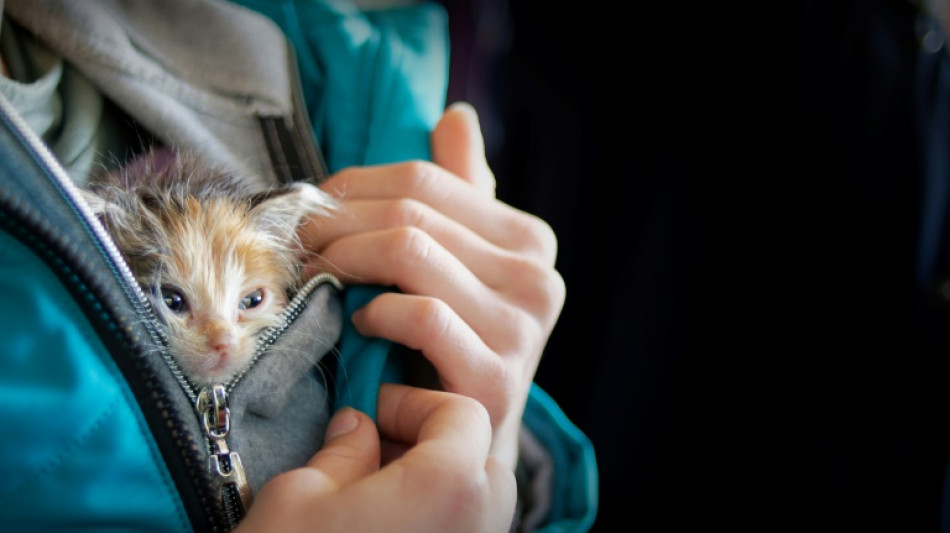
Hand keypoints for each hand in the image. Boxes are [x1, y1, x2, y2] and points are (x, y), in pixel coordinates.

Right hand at [237, 384, 515, 532]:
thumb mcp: (299, 496)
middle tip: (375, 450)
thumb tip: (358, 427)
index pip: (464, 413)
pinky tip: (386, 531)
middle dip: (433, 441)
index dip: (415, 403)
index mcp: (448, 486)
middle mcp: (480, 526)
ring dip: (438, 483)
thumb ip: (342, 449)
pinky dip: (438, 522)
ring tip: (375, 495)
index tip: (372, 412)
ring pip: (480, 502)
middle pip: (482, 456)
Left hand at [301, 102, 564, 469]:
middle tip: (297, 245)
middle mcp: (537, 279)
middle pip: (410, 213)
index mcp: (529, 240)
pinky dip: (373, 313)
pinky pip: (419, 315)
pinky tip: (360, 323)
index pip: (425, 179)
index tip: (312, 212)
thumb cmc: (449, 348)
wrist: (465, 445)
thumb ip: (460, 193)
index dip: (352, 187)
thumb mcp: (458, 264)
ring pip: (409, 252)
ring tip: (317, 279)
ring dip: (342, 261)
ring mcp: (522, 330)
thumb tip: (457, 117)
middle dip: (335, 222)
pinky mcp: (496, 381)